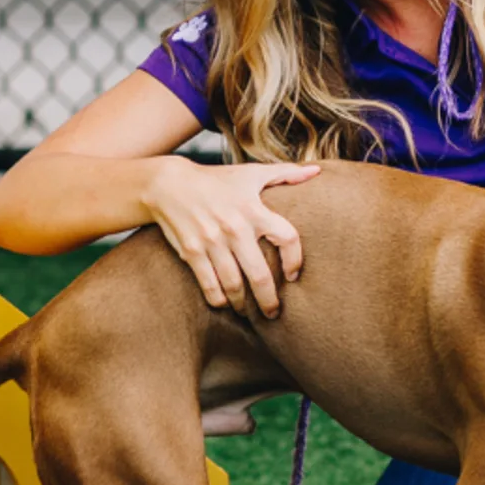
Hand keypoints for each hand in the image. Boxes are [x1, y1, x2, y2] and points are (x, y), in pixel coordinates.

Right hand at [142, 158, 320, 317]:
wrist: (169, 184)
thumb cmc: (216, 180)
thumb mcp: (251, 173)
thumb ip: (285, 174)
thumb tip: (316, 171)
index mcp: (254, 209)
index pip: (287, 238)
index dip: (295, 260)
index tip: (293, 276)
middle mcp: (235, 227)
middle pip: (260, 274)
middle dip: (269, 300)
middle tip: (274, 314)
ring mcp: (212, 241)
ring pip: (233, 284)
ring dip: (242, 304)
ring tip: (248, 312)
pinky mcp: (192, 252)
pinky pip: (209, 284)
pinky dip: (218, 299)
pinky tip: (224, 304)